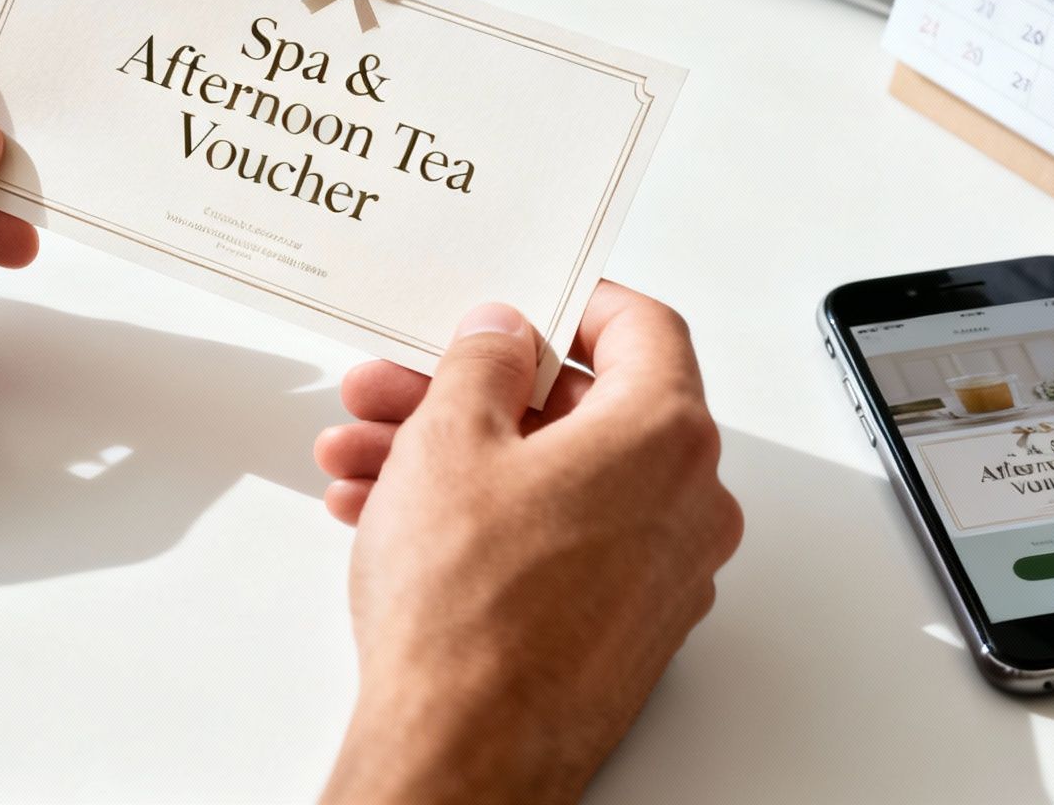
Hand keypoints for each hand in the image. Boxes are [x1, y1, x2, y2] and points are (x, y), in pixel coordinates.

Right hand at [313, 282, 742, 803]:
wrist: (463, 752)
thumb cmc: (470, 614)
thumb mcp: (451, 441)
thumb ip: (484, 364)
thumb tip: (502, 338)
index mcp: (665, 436)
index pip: (644, 328)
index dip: (573, 303)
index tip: (524, 301)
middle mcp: (686, 502)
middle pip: (580, 409)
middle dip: (471, 392)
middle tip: (402, 386)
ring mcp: (661, 571)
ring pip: (555, 478)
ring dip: (458, 456)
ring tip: (367, 458)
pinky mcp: (624, 625)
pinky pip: (557, 539)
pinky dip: (485, 516)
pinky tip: (393, 516)